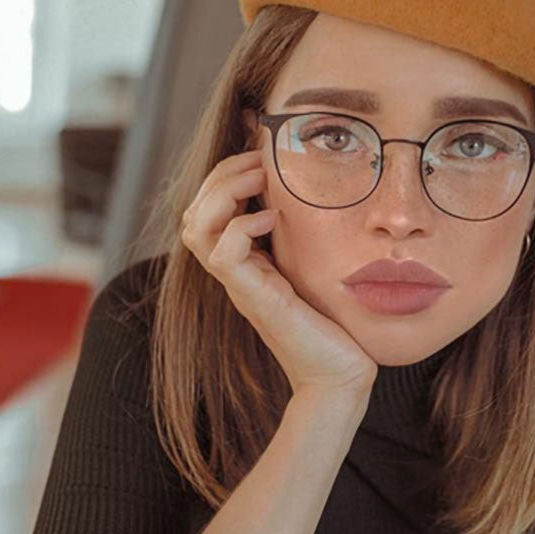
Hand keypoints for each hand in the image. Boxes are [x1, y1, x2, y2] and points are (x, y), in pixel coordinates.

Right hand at [180, 123, 378, 396]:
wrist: (340, 375)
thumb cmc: (335, 324)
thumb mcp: (314, 267)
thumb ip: (304, 238)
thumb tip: (317, 196)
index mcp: (245, 262)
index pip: (206, 208)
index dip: (225, 175)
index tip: (261, 158)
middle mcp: (236, 273)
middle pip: (194, 211)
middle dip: (221, 175)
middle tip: (259, 161)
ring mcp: (241, 286)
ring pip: (195, 228)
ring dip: (223, 192)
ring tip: (259, 180)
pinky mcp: (256, 300)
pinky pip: (223, 255)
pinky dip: (241, 226)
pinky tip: (271, 219)